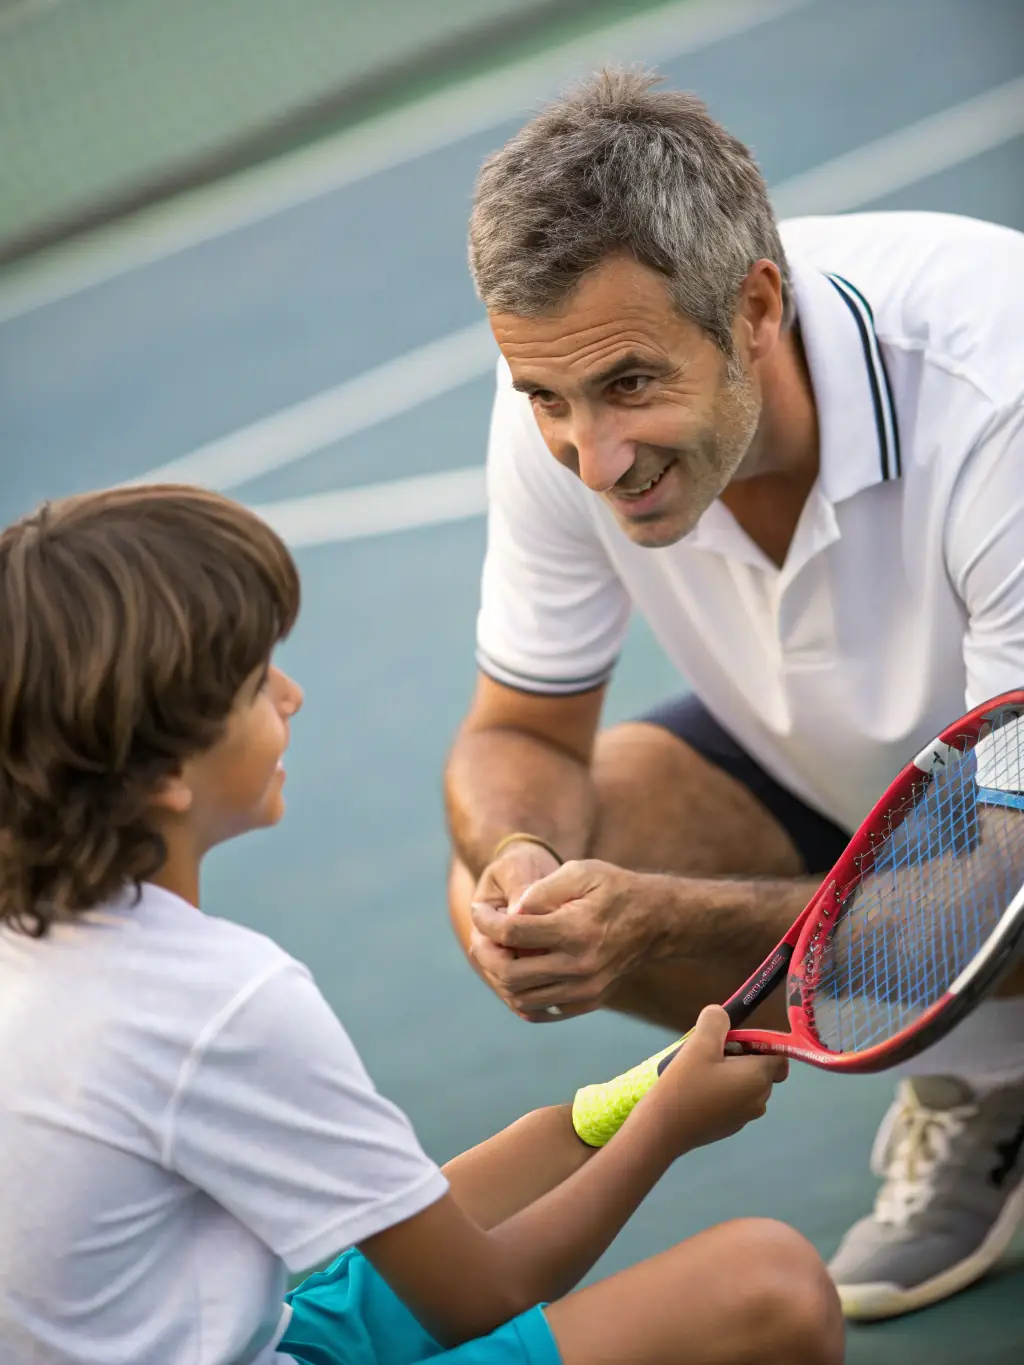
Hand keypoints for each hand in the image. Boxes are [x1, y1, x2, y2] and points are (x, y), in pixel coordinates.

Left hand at [470, 859, 658, 1022]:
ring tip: (496, 953)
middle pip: (510, 973)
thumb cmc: (614, 889)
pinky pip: (541, 1010)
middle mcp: (580, 966)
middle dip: (485, 953)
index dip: (485, 920)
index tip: (477, 909)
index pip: (511, 933)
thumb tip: (508, 913)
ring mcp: (585, 990)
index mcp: (576, 930)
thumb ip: (540, 890)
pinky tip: (518, 972)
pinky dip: (521, 994)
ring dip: (499, 976)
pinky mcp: (589, 1001)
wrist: (656, 920)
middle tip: (480, 936)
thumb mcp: (580, 872)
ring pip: (521, 998)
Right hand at [645, 1005, 788, 1155]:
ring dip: (729, 1073)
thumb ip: (715, 1021)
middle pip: (761, 1069)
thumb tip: (722, 1015)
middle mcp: (759, 1100)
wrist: (663, 1130)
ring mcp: (744, 1117)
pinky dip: (721, 1091)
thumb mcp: (699, 1044)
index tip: (731, 1041)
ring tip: (699, 1070)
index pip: (779, 1056)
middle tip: (709, 1052)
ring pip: (746, 1084)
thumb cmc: (686, 1086)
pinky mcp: (729, 1127)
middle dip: (740, 1056)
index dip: (759, 1042)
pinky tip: (695, 1090)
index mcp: (759, 1078)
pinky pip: (733, 1100)